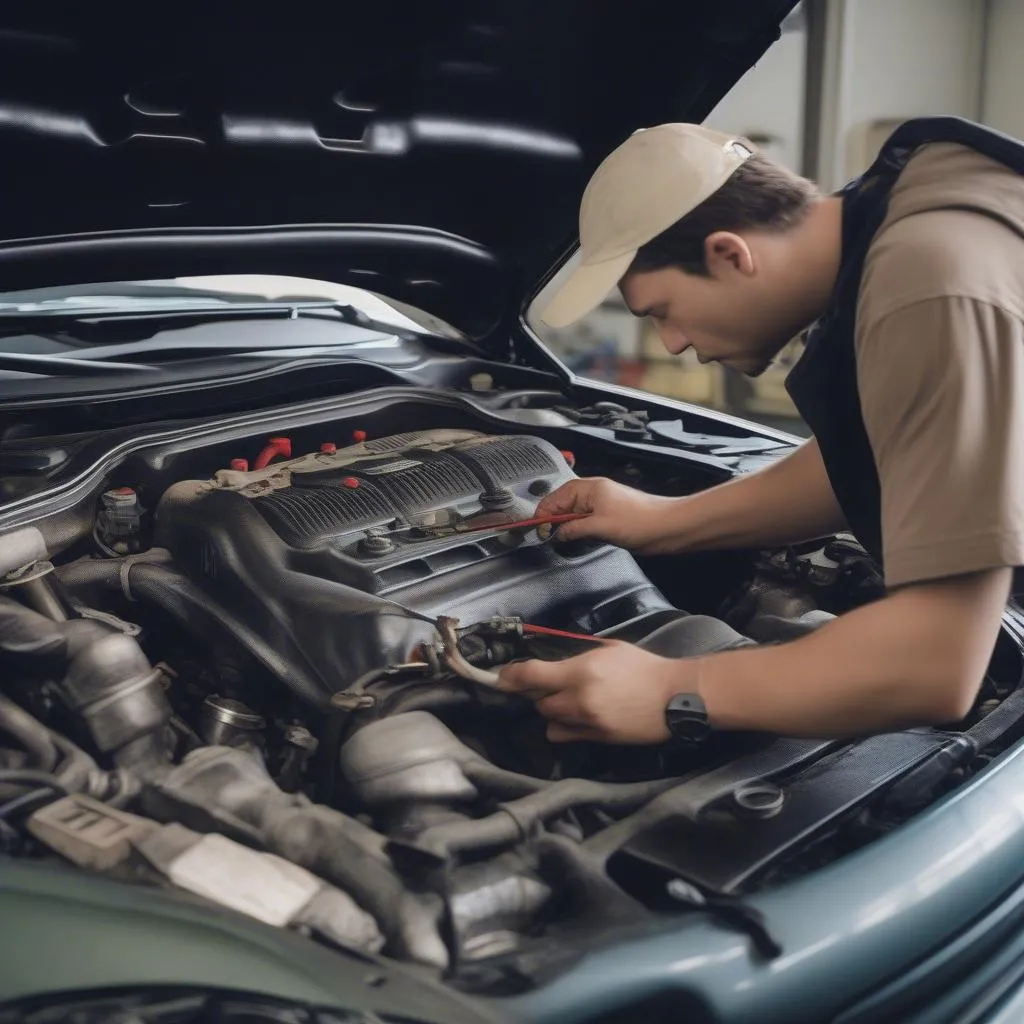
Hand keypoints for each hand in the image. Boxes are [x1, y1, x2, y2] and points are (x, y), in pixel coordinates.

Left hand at [496, 641, 697, 743]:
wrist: (675, 698)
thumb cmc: (644, 668)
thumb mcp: (609, 649)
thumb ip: (578, 656)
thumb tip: (554, 660)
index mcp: (582, 671)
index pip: (531, 676)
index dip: (511, 676)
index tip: (503, 677)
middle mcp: (579, 699)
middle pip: (538, 702)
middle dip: (538, 693)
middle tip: (548, 685)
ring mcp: (588, 723)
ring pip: (549, 721)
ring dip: (552, 711)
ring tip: (567, 701)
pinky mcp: (598, 739)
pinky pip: (566, 735)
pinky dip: (564, 727)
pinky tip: (576, 717)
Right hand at [535, 477, 677, 550]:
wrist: (668, 527)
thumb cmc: (638, 522)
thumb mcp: (600, 526)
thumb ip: (574, 529)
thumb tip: (556, 533)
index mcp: (588, 488)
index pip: (555, 497)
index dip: (543, 513)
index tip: (536, 530)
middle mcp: (592, 493)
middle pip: (562, 504)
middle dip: (552, 519)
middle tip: (545, 537)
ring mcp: (601, 505)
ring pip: (573, 514)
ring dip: (565, 525)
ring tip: (557, 539)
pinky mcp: (608, 517)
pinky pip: (585, 521)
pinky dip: (577, 529)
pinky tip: (575, 539)